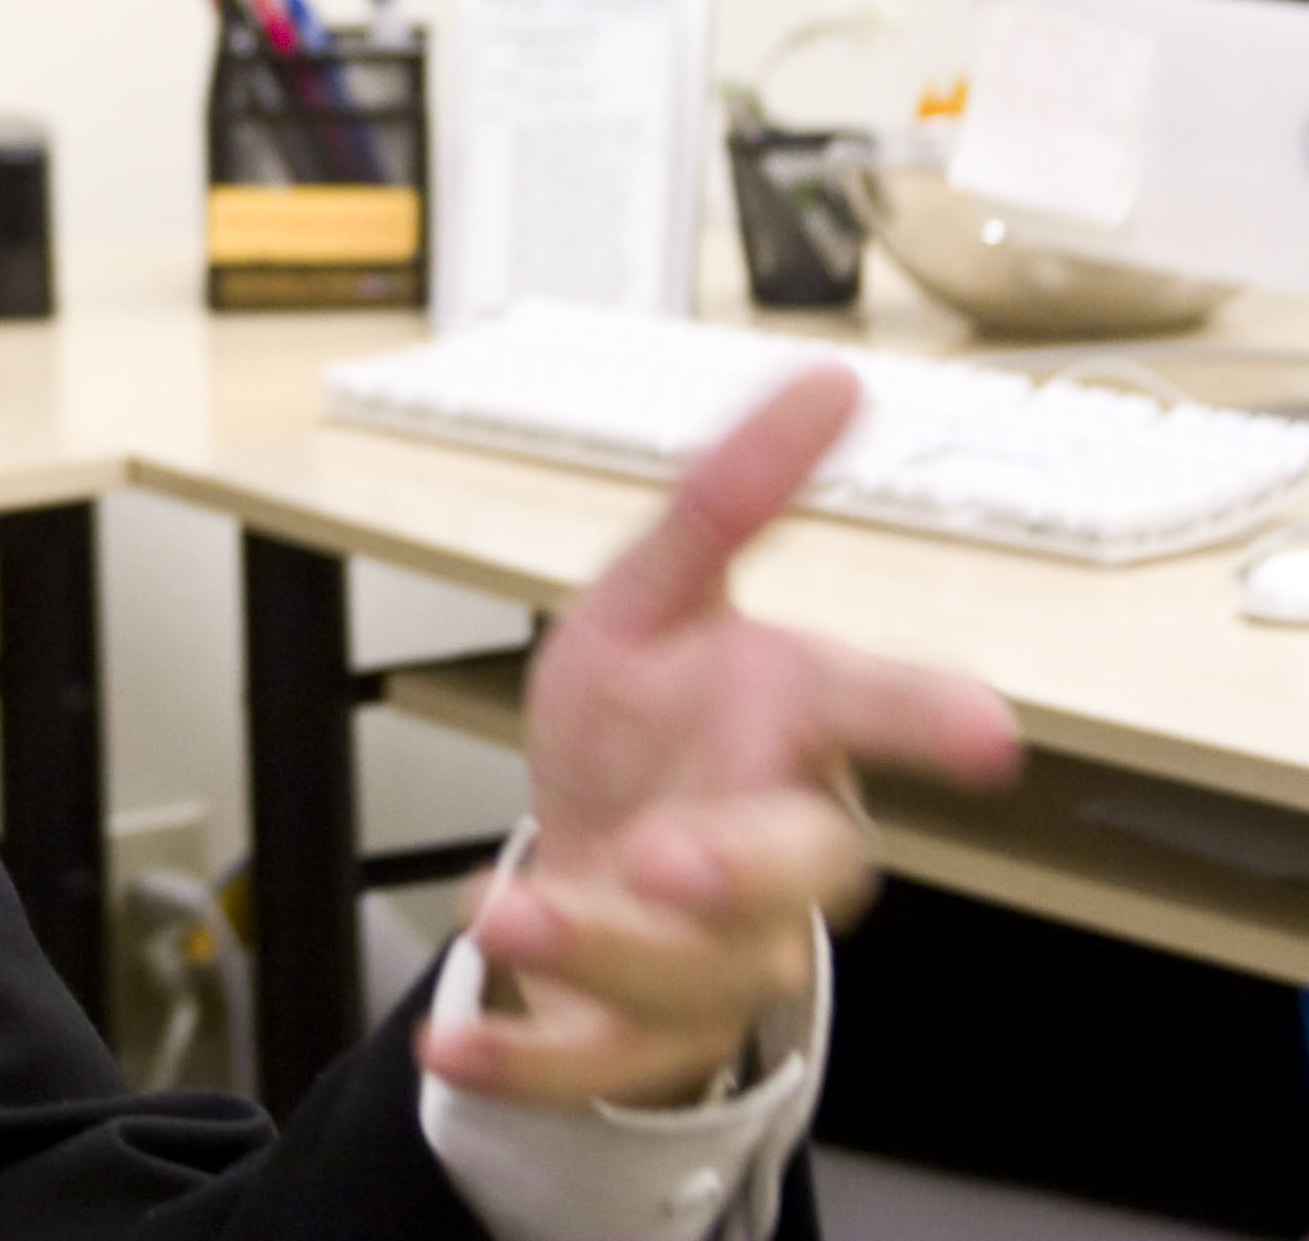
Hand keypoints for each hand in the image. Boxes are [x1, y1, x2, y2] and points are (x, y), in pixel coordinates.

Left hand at [416, 365, 1022, 1108]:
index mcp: (788, 731)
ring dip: (601, 945)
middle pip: (800, 873)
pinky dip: (524, 1057)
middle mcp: (767, 851)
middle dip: (744, 869)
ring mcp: (711, 949)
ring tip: (508, 909)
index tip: (983, 731)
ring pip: (688, 969)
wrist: (591, 855)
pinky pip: (591, 1058)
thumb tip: (826, 379)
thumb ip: (726, 498)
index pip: (873, 713)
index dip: (929, 719)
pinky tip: (454, 1042)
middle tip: (675, 856)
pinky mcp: (632, 1026)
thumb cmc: (648, 730)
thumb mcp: (654, 598)